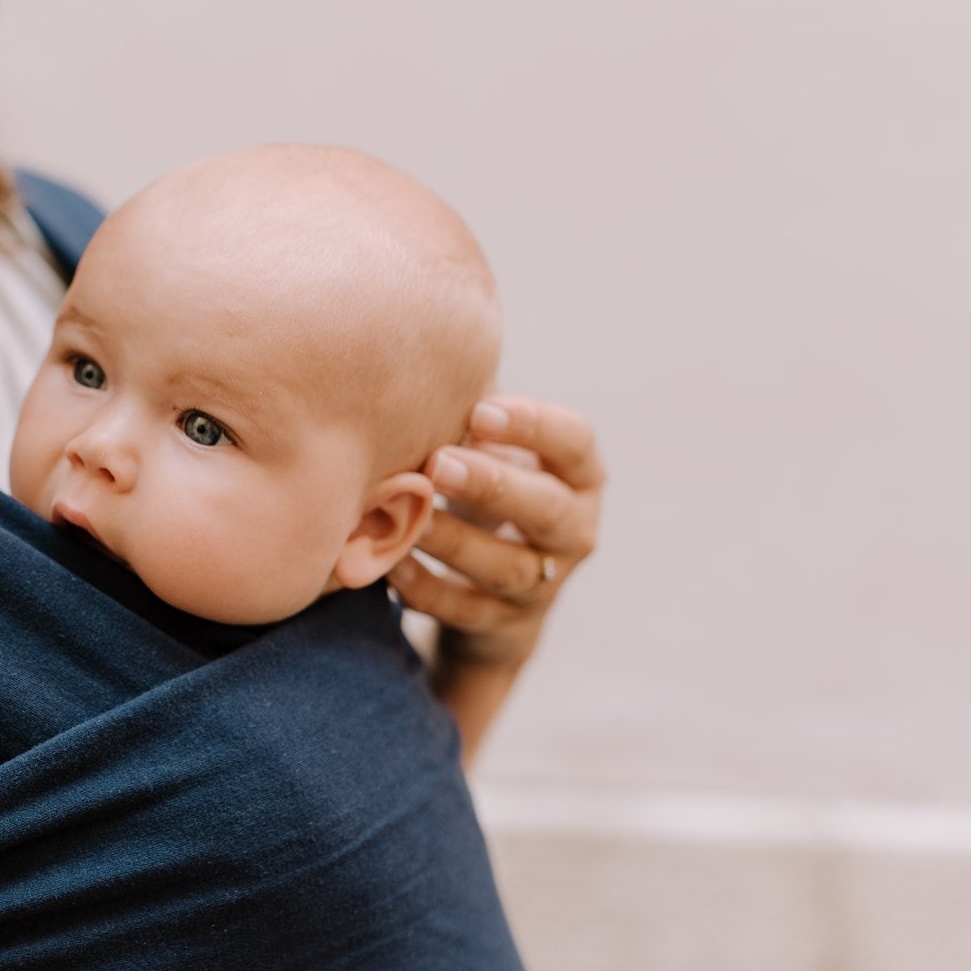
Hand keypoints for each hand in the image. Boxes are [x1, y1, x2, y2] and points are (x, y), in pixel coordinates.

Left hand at [388, 393, 604, 676]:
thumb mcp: (496, 447)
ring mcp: (544, 584)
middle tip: (438, 462)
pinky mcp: (504, 625)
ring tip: (409, 515)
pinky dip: (429, 591)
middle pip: (546, 509)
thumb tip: (423, 345)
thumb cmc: (487, 487)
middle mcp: (573, 530)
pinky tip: (392, 566)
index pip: (574, 443)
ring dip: (455, 541)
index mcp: (578, 475)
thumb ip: (475, 408)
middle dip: (492, 485)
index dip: (533, 426)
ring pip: (508, 568)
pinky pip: (468, 613)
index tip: (481, 410)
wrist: (495, 589)